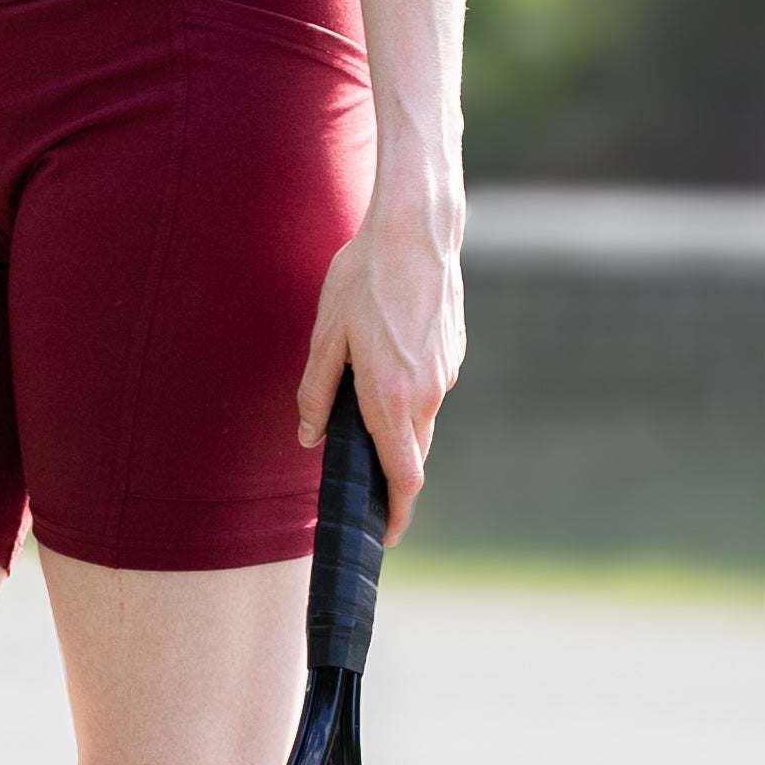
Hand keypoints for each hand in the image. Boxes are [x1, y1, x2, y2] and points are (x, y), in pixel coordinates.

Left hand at [295, 198, 464, 525]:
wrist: (416, 230)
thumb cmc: (364, 278)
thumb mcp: (325, 336)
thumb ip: (317, 392)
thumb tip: (309, 436)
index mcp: (390, 397)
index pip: (404, 478)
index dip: (395, 514)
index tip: (384, 534)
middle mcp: (426, 393)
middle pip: (412, 454)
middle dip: (390, 474)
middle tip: (361, 481)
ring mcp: (446, 373)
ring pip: (421, 419)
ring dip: (396, 426)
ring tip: (361, 400)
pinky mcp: (454, 352)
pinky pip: (430, 388)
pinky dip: (408, 393)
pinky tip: (385, 360)